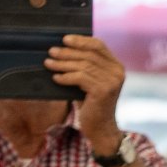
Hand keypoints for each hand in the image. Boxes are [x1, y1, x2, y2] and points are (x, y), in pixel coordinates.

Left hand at [46, 35, 126, 149]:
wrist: (100, 127)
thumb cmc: (91, 103)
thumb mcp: (91, 81)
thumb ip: (86, 66)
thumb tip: (63, 49)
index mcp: (116, 66)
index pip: (99, 45)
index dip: (81, 40)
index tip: (64, 39)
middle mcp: (117, 72)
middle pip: (89, 55)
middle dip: (67, 52)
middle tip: (51, 52)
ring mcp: (112, 82)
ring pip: (83, 66)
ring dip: (63, 64)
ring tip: (48, 64)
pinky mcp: (103, 91)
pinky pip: (80, 78)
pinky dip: (66, 77)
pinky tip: (56, 78)